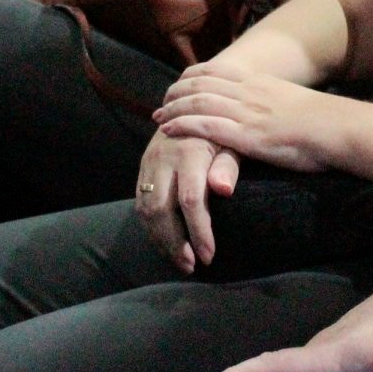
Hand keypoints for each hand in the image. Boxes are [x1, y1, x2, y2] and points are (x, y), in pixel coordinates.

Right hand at [134, 132, 241, 272]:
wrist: (191, 106)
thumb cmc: (221, 130)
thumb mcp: (232, 142)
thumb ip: (228, 166)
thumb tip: (223, 191)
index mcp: (189, 152)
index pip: (190, 199)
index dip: (198, 231)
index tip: (209, 256)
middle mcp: (163, 159)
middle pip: (161, 210)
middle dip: (175, 243)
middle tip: (192, 265)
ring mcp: (148, 164)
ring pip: (146, 210)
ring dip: (161, 240)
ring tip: (181, 260)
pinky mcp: (142, 168)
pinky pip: (140, 204)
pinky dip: (151, 228)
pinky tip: (167, 243)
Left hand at [154, 65, 342, 171]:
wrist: (337, 128)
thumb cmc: (324, 122)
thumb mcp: (294, 101)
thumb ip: (274, 101)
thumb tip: (269, 108)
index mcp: (260, 82)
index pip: (217, 71)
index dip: (193, 76)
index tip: (180, 84)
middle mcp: (249, 92)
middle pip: (202, 83)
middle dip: (177, 91)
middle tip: (163, 102)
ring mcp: (246, 112)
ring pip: (198, 102)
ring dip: (174, 108)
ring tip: (159, 116)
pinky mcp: (246, 135)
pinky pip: (206, 127)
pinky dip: (183, 126)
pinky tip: (169, 130)